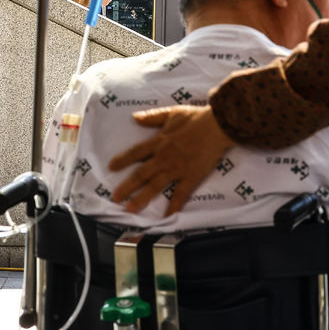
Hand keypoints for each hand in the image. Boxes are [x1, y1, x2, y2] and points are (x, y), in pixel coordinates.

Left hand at [110, 105, 232, 214]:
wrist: (217, 126)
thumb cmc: (196, 118)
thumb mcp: (172, 112)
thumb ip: (153, 116)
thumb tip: (136, 117)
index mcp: (160, 141)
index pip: (137, 152)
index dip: (123, 160)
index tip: (112, 167)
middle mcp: (164, 157)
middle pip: (141, 173)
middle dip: (126, 186)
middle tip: (115, 197)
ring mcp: (177, 168)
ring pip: (155, 185)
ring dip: (141, 198)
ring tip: (130, 209)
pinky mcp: (191, 176)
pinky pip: (180, 194)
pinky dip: (174, 206)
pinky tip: (167, 217)